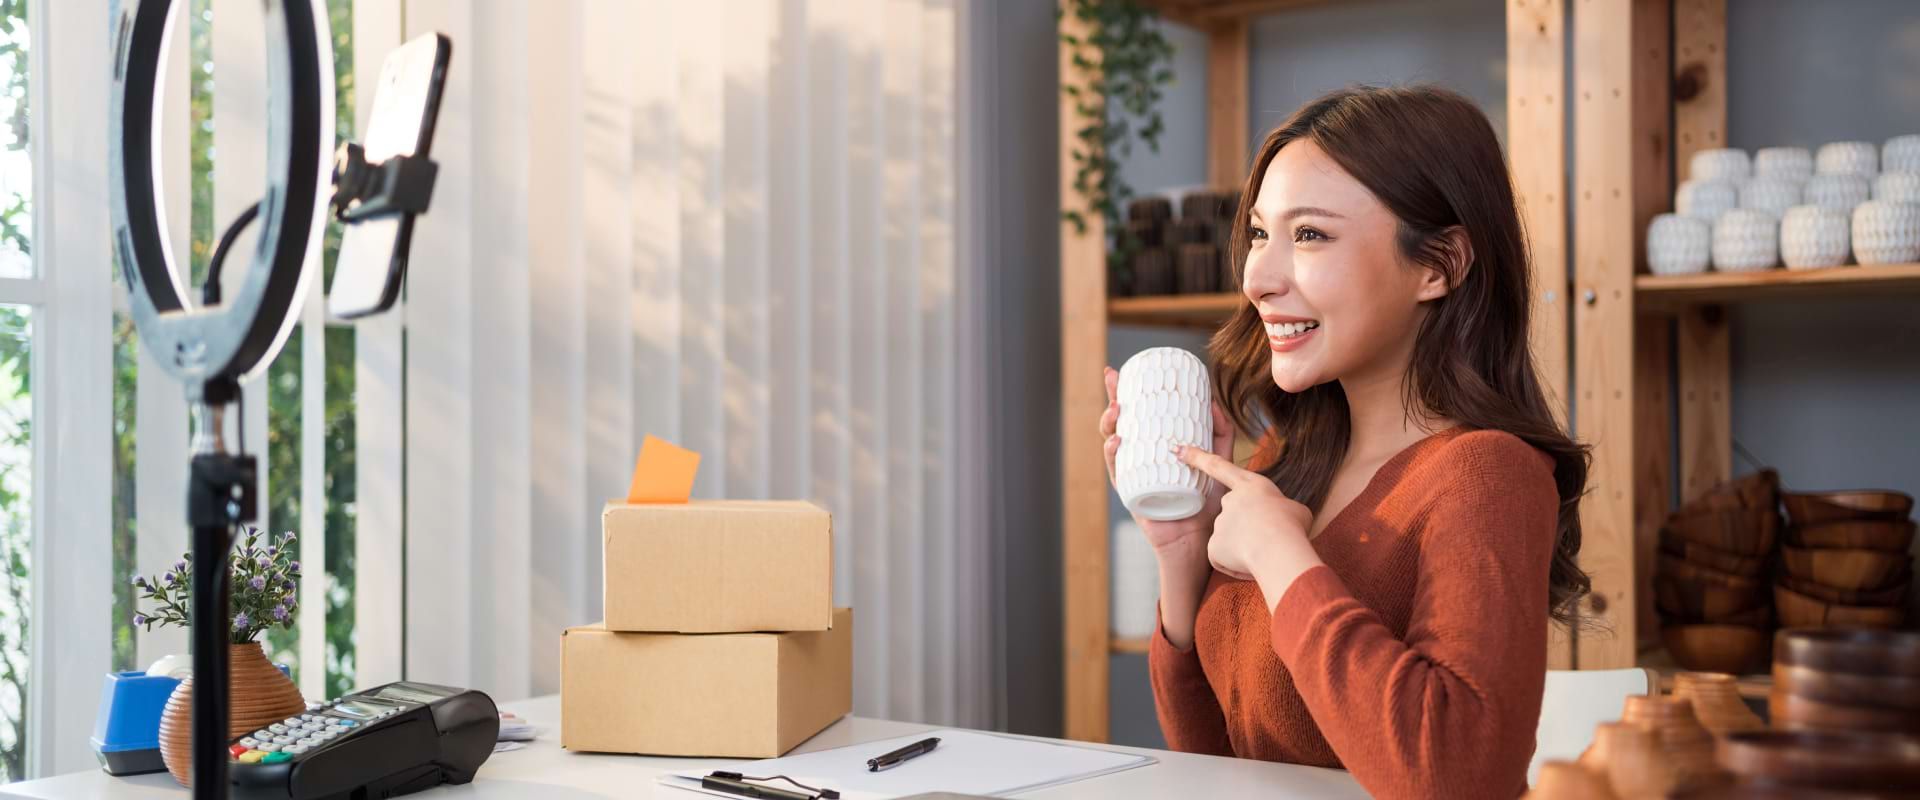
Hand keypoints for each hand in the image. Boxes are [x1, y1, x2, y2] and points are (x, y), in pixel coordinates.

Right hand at [1101, 366, 1234, 552]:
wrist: (1200, 538)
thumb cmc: (1207, 502)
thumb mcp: (1218, 462)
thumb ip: (1221, 435)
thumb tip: (1215, 403)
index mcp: (1155, 447)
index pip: (1137, 415)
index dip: (1125, 393)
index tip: (1118, 371)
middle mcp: (1139, 458)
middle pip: (1120, 423)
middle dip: (1111, 398)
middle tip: (1112, 379)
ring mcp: (1131, 474)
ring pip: (1112, 443)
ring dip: (1109, 424)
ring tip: (1116, 410)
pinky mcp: (1130, 493)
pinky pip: (1116, 471)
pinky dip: (1113, 455)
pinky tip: (1116, 442)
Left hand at [1176, 444, 1320, 607]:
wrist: (1278, 546)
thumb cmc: (1292, 525)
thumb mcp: (1295, 509)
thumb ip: (1281, 509)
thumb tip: (1283, 518)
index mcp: (1250, 485)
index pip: (1218, 467)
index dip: (1197, 457)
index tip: (1179, 450)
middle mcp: (1229, 501)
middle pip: (1234, 514)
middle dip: (1248, 527)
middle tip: (1269, 538)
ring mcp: (1219, 523)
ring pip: (1232, 540)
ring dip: (1247, 548)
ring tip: (1265, 553)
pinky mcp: (1213, 546)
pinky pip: (1225, 559)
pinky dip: (1238, 564)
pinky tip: (1252, 564)